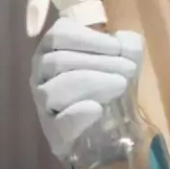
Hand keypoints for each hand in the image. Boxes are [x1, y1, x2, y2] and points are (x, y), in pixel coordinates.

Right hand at [31, 19, 144, 159]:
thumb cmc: (114, 80)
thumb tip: (124, 43)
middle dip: (98, 63)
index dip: (89, 39)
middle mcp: (41, 73)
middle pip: (58, 61)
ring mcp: (43, 104)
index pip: (59, 35)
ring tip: (119, 86)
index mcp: (53, 48)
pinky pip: (58, 123)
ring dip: (91, 84)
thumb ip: (128, 45)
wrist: (116, 126)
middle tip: (128, 70)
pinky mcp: (53, 133)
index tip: (116, 48)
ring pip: (53, 90)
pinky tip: (96, 109)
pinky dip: (77, 115)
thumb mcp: (125, 58)